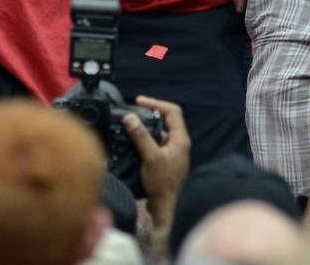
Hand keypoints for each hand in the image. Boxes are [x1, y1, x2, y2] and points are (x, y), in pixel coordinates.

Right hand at [122, 95, 190, 228]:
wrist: (167, 208)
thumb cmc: (163, 184)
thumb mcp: (150, 157)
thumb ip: (140, 136)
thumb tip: (130, 118)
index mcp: (180, 139)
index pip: (172, 111)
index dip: (156, 103)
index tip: (139, 101)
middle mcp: (178, 144)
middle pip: (165, 120)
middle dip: (149, 114)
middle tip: (133, 112)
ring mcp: (172, 153)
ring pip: (159, 132)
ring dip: (146, 127)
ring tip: (130, 125)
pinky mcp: (165, 161)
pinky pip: (155, 144)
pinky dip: (145, 139)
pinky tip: (133, 143)